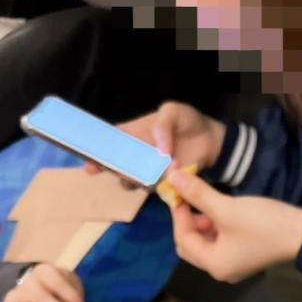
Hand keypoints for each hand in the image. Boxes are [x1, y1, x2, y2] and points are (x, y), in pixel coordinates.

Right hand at [84, 103, 224, 176]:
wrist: (213, 143)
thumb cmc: (189, 122)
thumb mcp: (174, 111)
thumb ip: (164, 124)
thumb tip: (160, 149)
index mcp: (133, 132)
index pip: (109, 139)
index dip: (96, 149)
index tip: (88, 160)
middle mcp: (137, 152)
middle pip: (115, 163)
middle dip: (109, 168)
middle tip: (112, 170)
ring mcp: (148, 169)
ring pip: (130, 179)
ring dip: (131, 180)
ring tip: (140, 175)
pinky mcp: (163, 183)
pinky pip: (150, 189)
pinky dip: (151, 189)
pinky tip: (158, 184)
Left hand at [167, 169, 301, 283]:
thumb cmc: (263, 224)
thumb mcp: (227, 207)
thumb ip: (197, 193)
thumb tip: (170, 177)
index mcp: (213, 264)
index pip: (182, 239)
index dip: (178, 213)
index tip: (180, 189)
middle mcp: (221, 270)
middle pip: (191, 246)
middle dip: (188, 221)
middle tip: (192, 199)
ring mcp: (234, 265)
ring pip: (205, 243)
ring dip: (202, 222)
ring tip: (210, 201)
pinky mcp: (244, 256)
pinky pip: (220, 243)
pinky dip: (216, 227)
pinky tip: (223, 210)